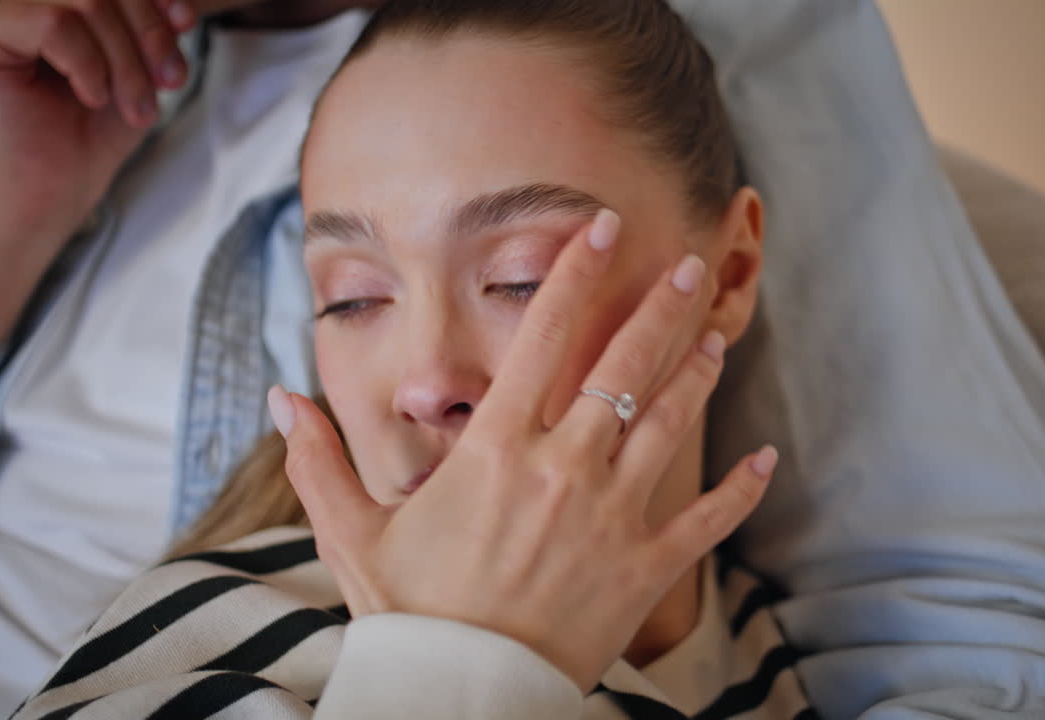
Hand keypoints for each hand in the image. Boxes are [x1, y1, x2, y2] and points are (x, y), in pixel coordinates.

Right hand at [0, 0, 196, 238]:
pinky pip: (54, 23)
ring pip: (86, 2)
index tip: (185, 32)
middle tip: (168, 83)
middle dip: (150, 35)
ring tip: (133, 105)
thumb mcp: (141, 65)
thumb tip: (182, 7)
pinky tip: (91, 96)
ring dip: (125, 61)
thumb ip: (153, 26)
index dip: (158, 4)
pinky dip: (88, 66)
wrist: (55, 185)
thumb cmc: (94, 129)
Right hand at [272, 209, 775, 693]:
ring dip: (697, 375)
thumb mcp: (351, 535)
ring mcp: (611, 517)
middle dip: (659, 306)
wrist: (459, 697)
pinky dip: (740, 487)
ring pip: (669, 425)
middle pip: (624, 365)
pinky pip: (705, 520)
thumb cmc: (406, 614)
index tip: (599, 227)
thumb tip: (279, 398)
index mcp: (494, 449)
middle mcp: (562, 469)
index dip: (574, 273)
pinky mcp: (644, 568)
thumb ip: (315, 461)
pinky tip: (765, 458)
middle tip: (684, 262)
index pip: (543, 337)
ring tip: (716, 333)